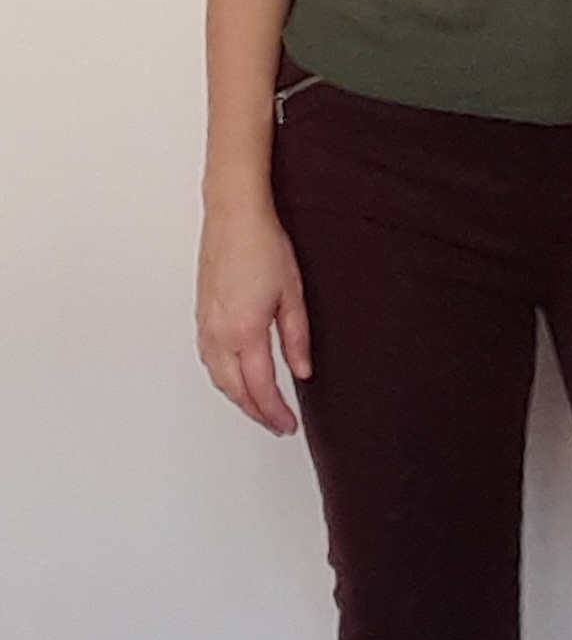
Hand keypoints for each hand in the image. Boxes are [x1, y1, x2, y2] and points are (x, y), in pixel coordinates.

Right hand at [196, 199, 311, 435]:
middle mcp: (219, 332)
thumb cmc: (262, 244)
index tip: (288, 425)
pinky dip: (224, 377)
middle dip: (256, 411)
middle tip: (277, 423)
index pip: (260, 387)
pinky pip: (209, 359)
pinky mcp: (201, 314)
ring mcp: (206, 323)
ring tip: (260, 405)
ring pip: (218, 377)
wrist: (234, 215)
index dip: (275, 412)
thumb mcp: (292, 295)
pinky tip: (236, 376)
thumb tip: (301, 370)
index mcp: (245, 330)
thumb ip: (296, 338)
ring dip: (238, 396)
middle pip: (234, 389)